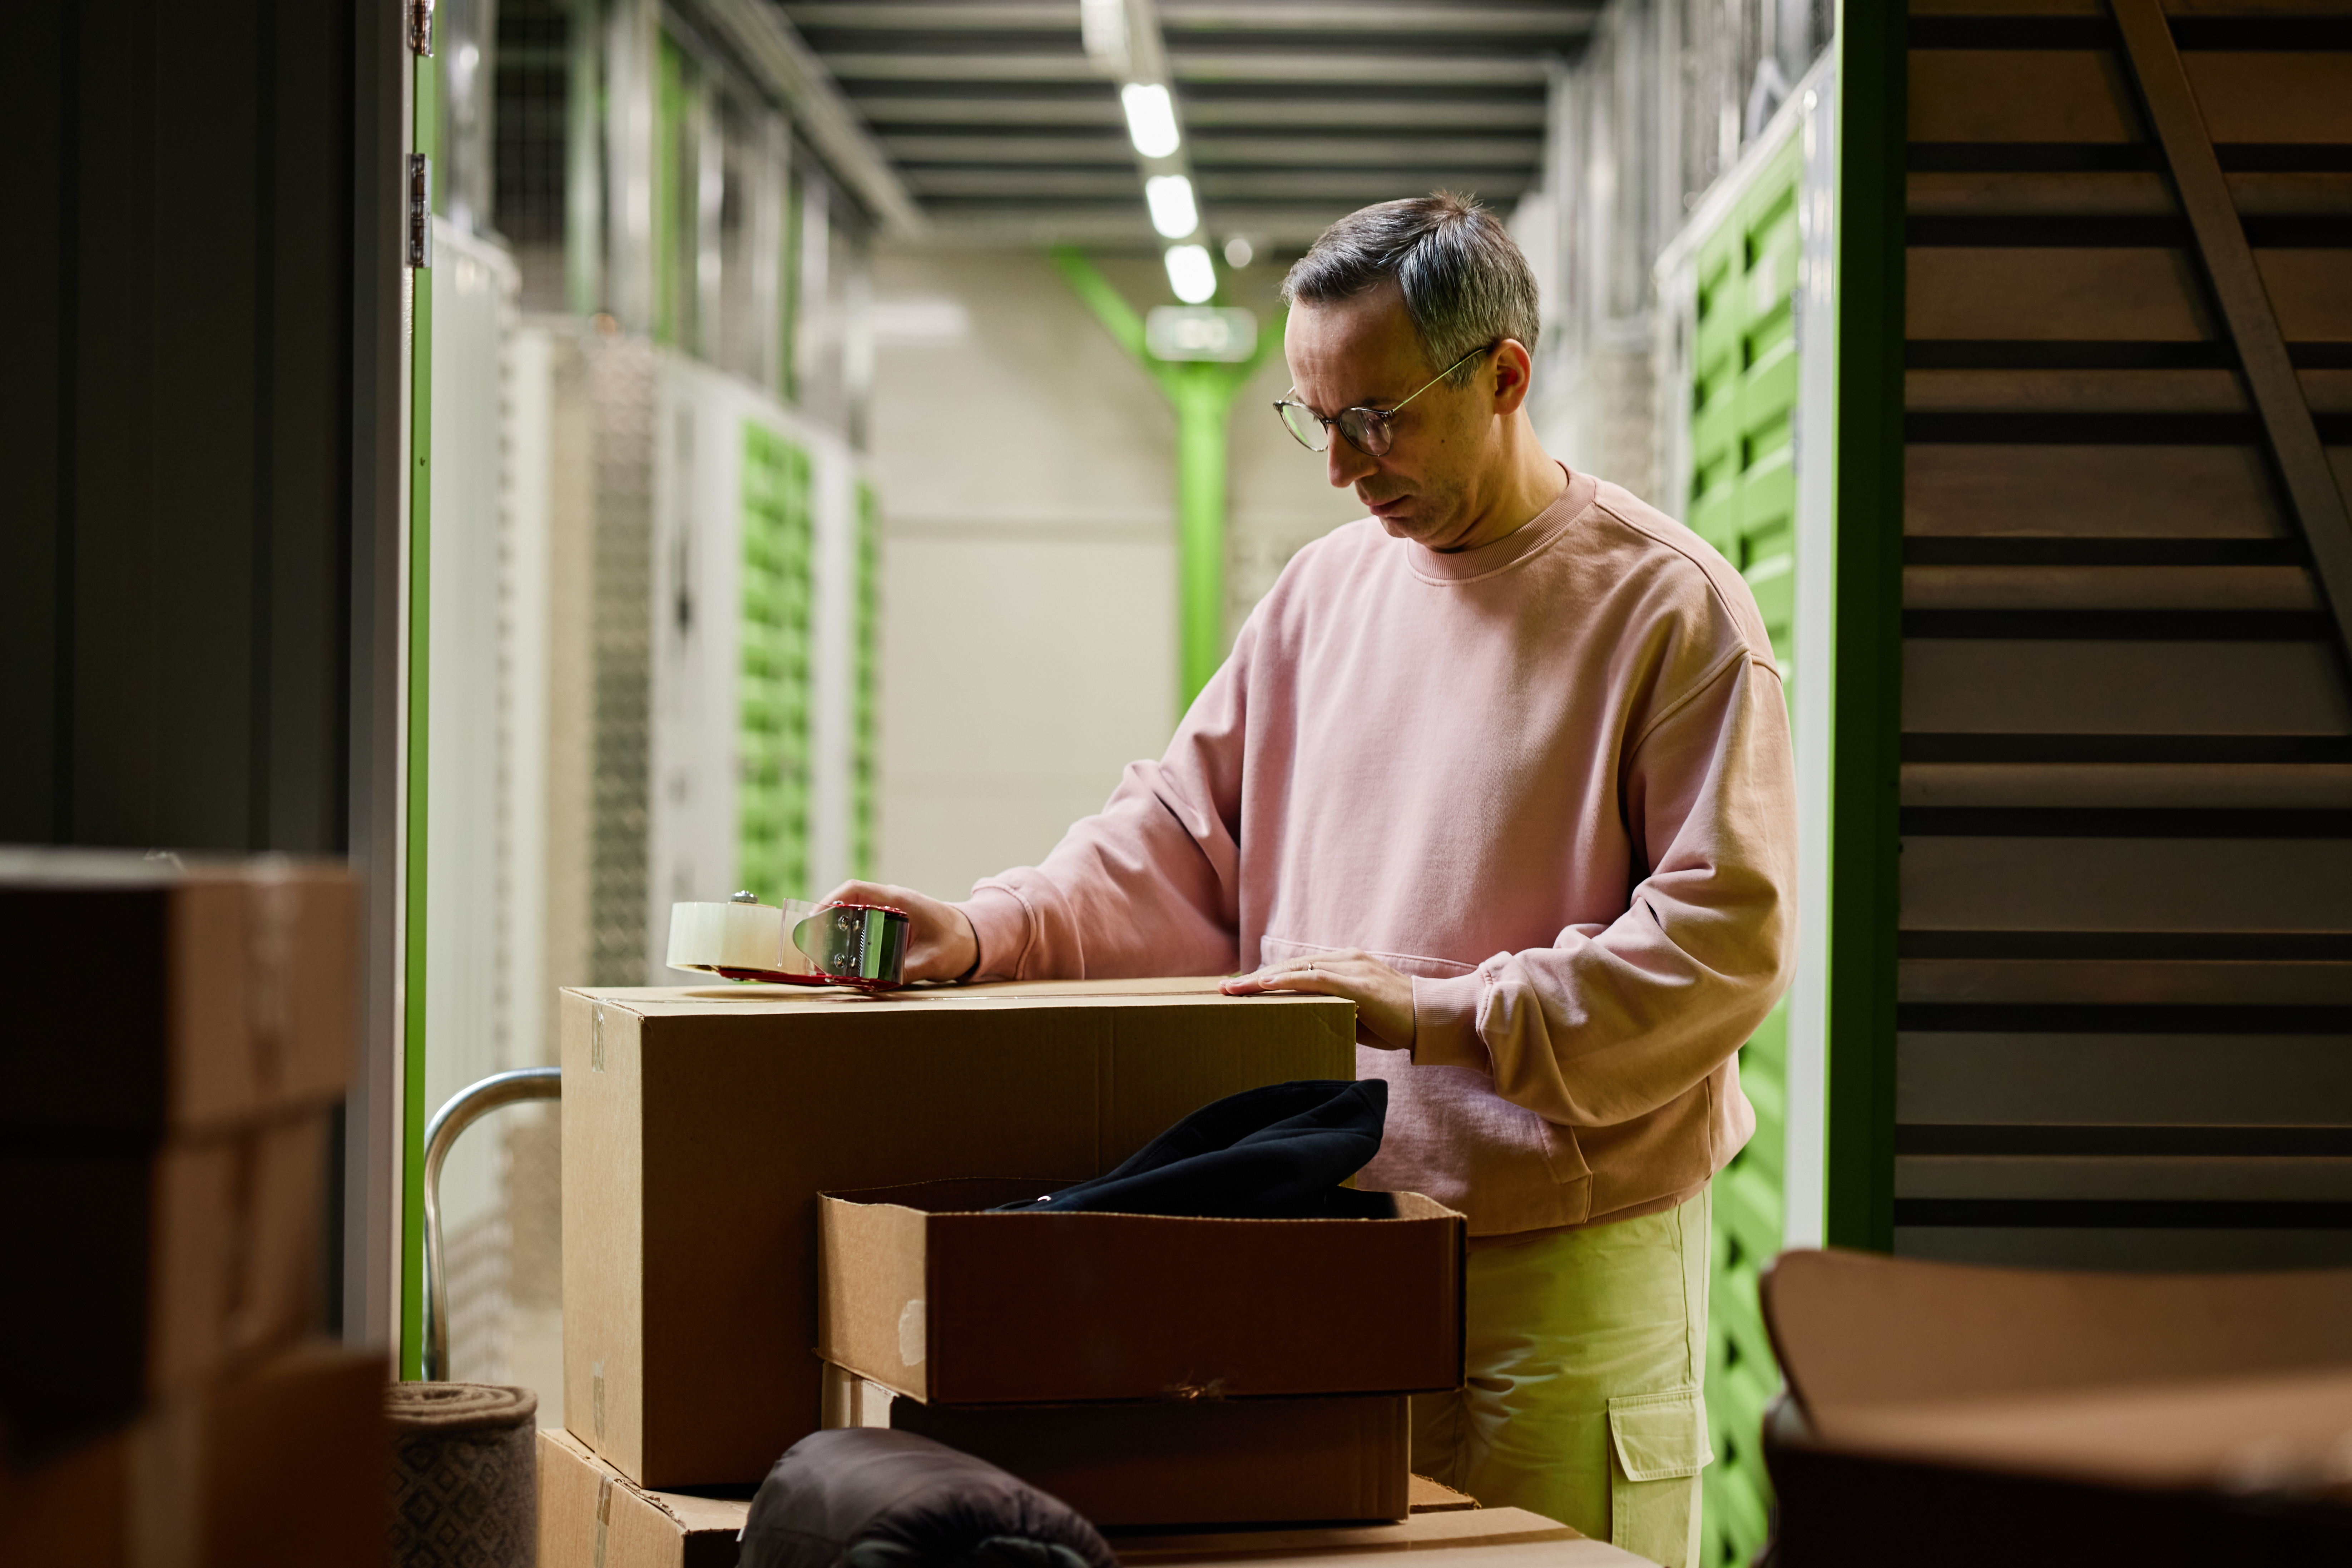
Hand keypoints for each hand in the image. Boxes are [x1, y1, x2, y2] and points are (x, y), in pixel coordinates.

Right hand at [819, 880, 978, 982]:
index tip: (814, 918)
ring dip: (837, 935)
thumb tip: (878, 981)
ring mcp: (891, 913)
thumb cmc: (958, 943)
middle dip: (826, 924)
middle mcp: (891, 903)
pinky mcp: (891, 927)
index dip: (830, 900)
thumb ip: (907, 970)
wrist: (976, 938)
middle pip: (848, 904)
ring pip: (854, 918)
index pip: (855, 889)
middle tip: (812, 947)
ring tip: (822, 958)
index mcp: (899, 900)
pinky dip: (851, 942)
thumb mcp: (933, 960)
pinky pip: (864, 929)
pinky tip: (843, 961)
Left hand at [1220, 949, 1415, 1052]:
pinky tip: (1265, 985)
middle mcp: (1346, 959)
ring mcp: (1352, 968)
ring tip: (1234, 989)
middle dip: (1254, 977)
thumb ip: (1333, 1009)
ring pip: (1297, 970)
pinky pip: (1316, 979)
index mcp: (1345, 964)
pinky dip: (1288, 981)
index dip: (1266, 976)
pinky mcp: (1358, 983)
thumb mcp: (1357, 1014)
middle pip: (1290, 966)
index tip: (1240, 986)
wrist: (1432, 1018)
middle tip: (1224, 987)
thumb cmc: (1396, 1021)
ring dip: (1261, 979)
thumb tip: (1307, 1019)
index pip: (1298, 969)